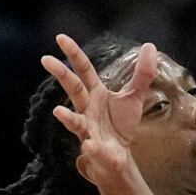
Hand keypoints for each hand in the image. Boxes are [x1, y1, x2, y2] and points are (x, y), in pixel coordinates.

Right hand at [41, 35, 157, 186]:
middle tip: (46, 59)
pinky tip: (89, 146)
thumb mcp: (134, 96)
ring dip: (67, 117)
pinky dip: (90, 149)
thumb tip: (149, 46)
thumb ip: (142, 73)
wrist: (118, 156)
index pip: (83, 70)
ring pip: (75, 122)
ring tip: (58, 112)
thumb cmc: (120, 124)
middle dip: (61, 75)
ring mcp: (88, 130)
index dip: (73, 54)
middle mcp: (87, 109)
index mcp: (96, 94)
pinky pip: (91, 149)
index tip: (60, 37)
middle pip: (73, 89)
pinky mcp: (95, 150)